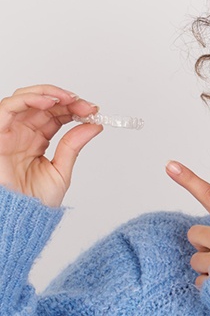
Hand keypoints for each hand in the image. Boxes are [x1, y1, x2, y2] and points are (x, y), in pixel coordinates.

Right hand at [0, 85, 102, 206]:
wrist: (18, 221)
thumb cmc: (33, 203)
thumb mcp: (61, 170)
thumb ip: (73, 145)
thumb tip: (94, 125)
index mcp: (37, 140)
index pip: (56, 114)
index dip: (74, 108)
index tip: (93, 110)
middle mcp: (22, 133)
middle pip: (43, 103)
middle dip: (67, 100)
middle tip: (86, 106)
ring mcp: (9, 132)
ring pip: (25, 98)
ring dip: (49, 93)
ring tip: (70, 100)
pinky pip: (8, 107)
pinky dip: (29, 99)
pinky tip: (50, 102)